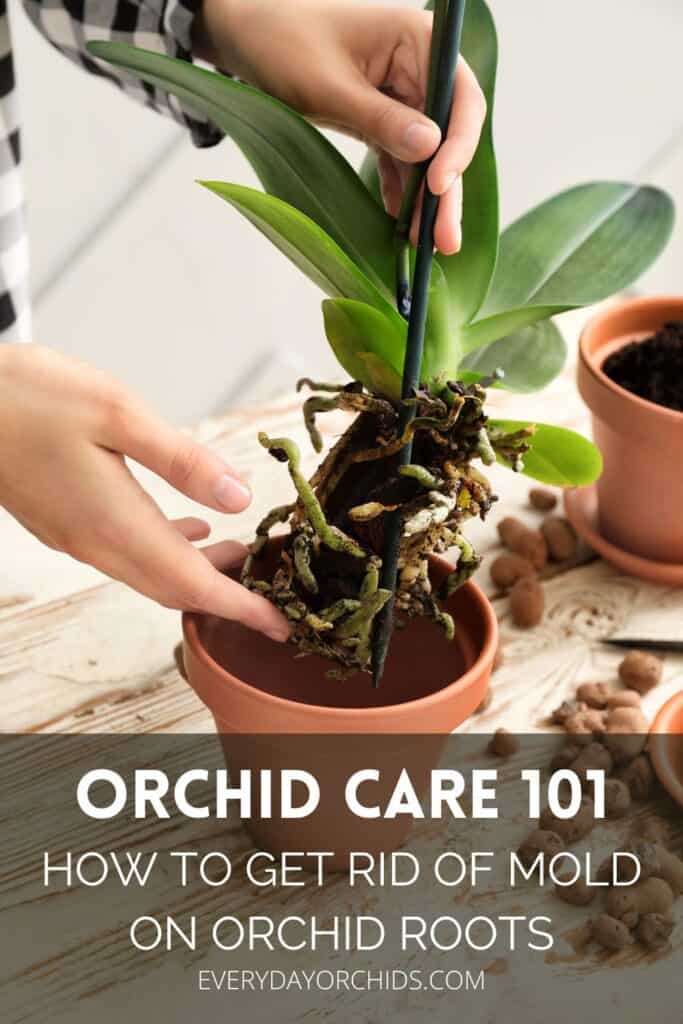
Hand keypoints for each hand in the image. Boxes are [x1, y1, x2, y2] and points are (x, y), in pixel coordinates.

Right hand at [0, 345, 288, 640]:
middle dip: (227, 597)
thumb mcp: (118, 414)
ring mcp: (76, 537)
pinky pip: (127, 555)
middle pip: (175, 589)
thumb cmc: (27, 398)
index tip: (281, 625)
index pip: (194, 585)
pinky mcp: (64, 523)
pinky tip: (188, 530)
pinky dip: (168, 553)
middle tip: (271, 590)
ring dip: (198, 573)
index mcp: (116, 524)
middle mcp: (96, 543)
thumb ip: (183, 461)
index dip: (243, 609)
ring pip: (151, 574)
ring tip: (241, 555)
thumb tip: (238, 498)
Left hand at [192, 0, 486, 254]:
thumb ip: (380, 118)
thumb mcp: (328, 85)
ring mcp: (401, 95)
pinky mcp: (381, 119)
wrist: (246, 33)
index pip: (459, 98)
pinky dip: (399, 190)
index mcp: (416, 40)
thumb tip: (430, 148)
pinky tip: (398, 225)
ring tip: (424, 244)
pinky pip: (399, 159)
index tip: (439, 186)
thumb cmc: (282, 42)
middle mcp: (418, 67)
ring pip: (426, 155)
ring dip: (424, 200)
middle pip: (448, 134)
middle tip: (445, 239)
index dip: (457, 146)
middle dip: (446, 189)